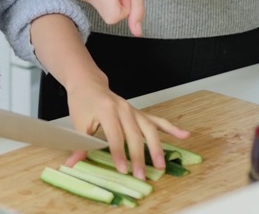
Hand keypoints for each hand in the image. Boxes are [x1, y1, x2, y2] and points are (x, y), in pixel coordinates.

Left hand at [64, 76, 188, 179]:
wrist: (89, 84)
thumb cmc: (83, 102)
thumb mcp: (78, 123)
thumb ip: (81, 145)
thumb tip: (74, 164)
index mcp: (107, 109)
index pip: (115, 134)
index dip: (119, 153)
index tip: (123, 169)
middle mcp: (123, 108)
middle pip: (135, 134)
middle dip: (139, 156)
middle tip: (141, 174)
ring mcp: (133, 110)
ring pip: (149, 128)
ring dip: (156, 148)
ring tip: (161, 164)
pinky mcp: (139, 113)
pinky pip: (157, 120)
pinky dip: (171, 128)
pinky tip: (184, 135)